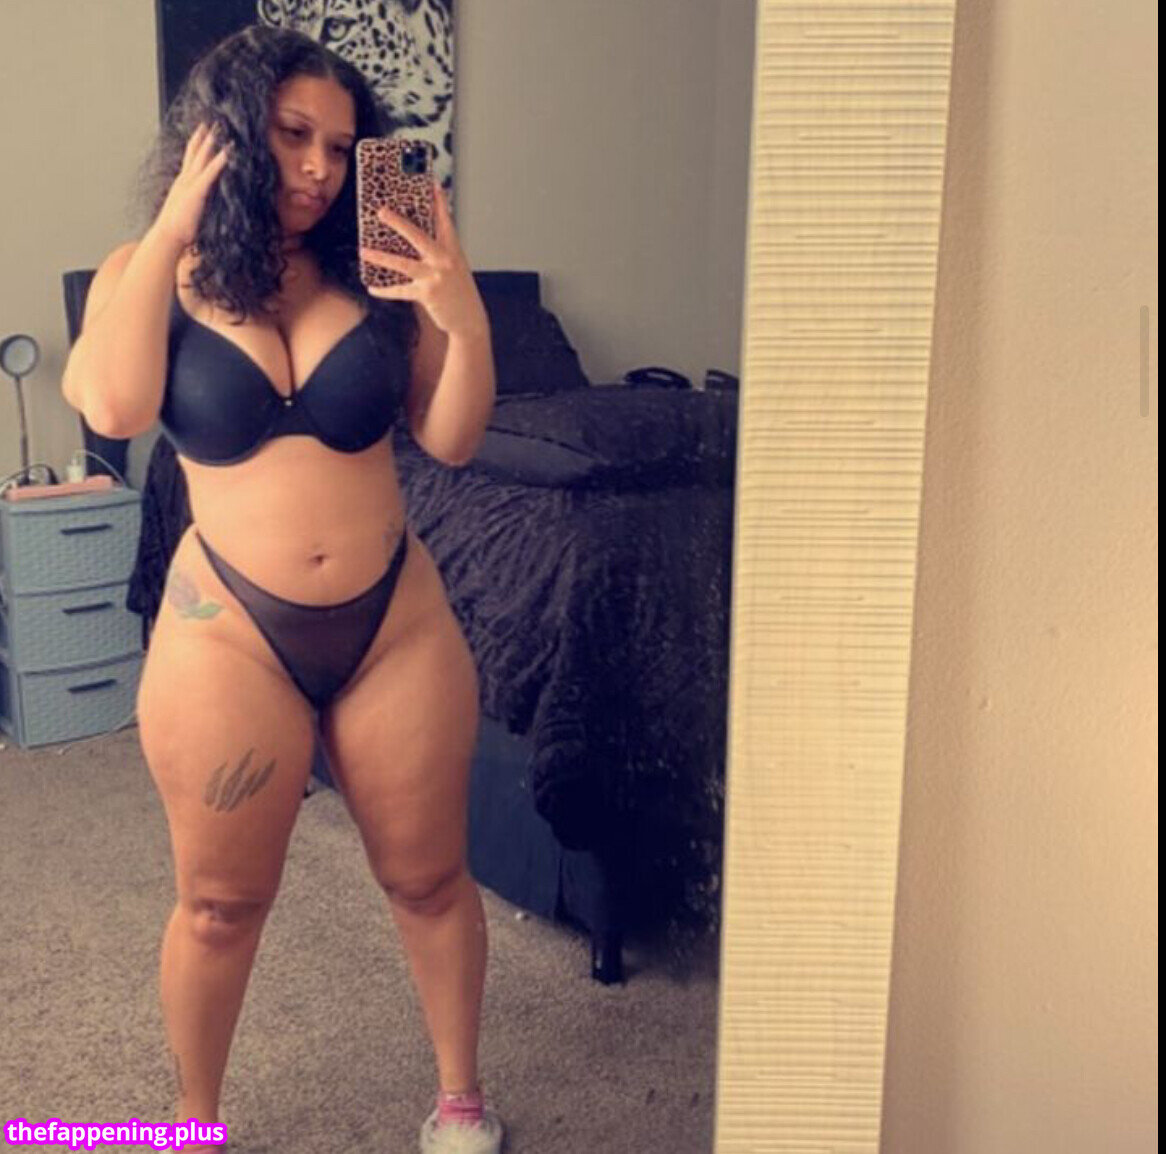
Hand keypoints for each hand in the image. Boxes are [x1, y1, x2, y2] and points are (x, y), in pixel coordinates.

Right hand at [154, 121, 231, 249]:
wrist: (167, 236)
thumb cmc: (177, 230)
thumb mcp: (187, 212)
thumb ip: (194, 205)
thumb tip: (201, 206)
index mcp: (183, 184)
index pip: (190, 160)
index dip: (196, 145)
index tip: (202, 132)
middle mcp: (184, 180)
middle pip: (195, 153)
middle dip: (203, 136)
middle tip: (210, 121)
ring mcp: (190, 184)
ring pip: (202, 158)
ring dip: (211, 142)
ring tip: (219, 128)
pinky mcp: (197, 191)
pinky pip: (211, 172)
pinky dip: (219, 161)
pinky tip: (227, 150)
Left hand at [360, 182, 487, 337]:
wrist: (469, 319)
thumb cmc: (460, 291)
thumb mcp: (455, 266)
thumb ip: (439, 251)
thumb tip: (414, 239)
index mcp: (452, 249)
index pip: (444, 219)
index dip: (438, 200)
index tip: (430, 182)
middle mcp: (444, 260)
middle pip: (418, 236)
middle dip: (398, 223)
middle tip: (381, 211)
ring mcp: (435, 277)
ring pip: (403, 264)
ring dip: (381, 257)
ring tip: (364, 251)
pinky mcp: (427, 294)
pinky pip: (400, 290)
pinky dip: (384, 290)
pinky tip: (372, 288)